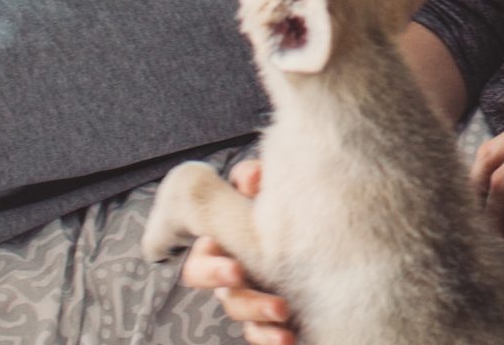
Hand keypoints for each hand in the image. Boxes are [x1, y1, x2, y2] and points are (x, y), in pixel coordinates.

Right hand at [179, 161, 294, 344]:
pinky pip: (260, 331)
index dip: (214, 270)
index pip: (202, 262)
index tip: (237, 271)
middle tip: (268, 303)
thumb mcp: (257, 184)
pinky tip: (289, 338)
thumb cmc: (268, 196)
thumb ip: (250, 179)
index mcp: (220, 241)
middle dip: (240, 297)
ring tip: (284, 312)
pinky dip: (272, 336)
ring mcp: (247, 292)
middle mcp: (229, 270)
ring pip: (242, 311)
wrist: (301, 217)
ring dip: (260, 314)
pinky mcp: (266, 311)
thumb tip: (253, 175)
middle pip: (224, 296)